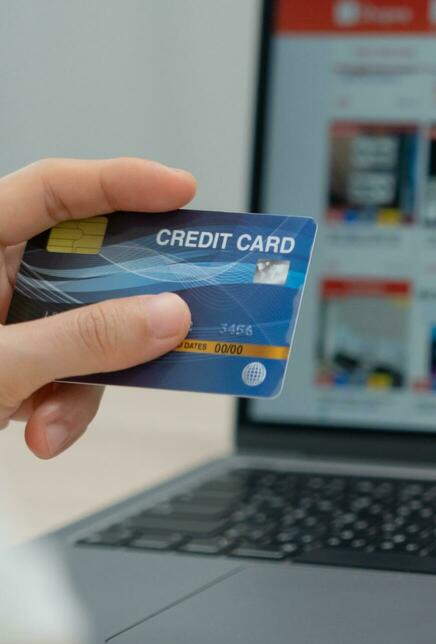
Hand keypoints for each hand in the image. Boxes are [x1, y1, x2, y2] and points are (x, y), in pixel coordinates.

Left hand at [0, 158, 195, 457]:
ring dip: (84, 384)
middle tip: (181, 313)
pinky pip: (65, 372)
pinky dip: (61, 407)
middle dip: (121, 313)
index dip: (121, 183)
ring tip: (53, 424)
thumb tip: (164, 316)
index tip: (182, 192)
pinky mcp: (10, 363)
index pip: (52, 190)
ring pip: (83, 332)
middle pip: (83, 267)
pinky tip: (40, 433)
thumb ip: (84, 340)